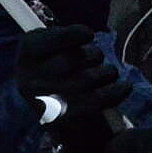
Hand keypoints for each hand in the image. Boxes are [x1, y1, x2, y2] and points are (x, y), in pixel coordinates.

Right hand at [15, 23, 130, 152]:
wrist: (58, 117)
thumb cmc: (57, 72)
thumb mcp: (50, 50)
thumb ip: (60, 39)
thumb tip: (85, 34)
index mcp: (26, 56)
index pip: (47, 41)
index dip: (70, 34)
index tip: (89, 34)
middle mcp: (30, 78)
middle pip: (70, 60)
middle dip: (93, 54)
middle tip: (98, 56)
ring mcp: (47, 101)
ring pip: (86, 79)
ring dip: (107, 72)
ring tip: (110, 71)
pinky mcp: (67, 118)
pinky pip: (97, 100)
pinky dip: (116, 91)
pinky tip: (125, 86)